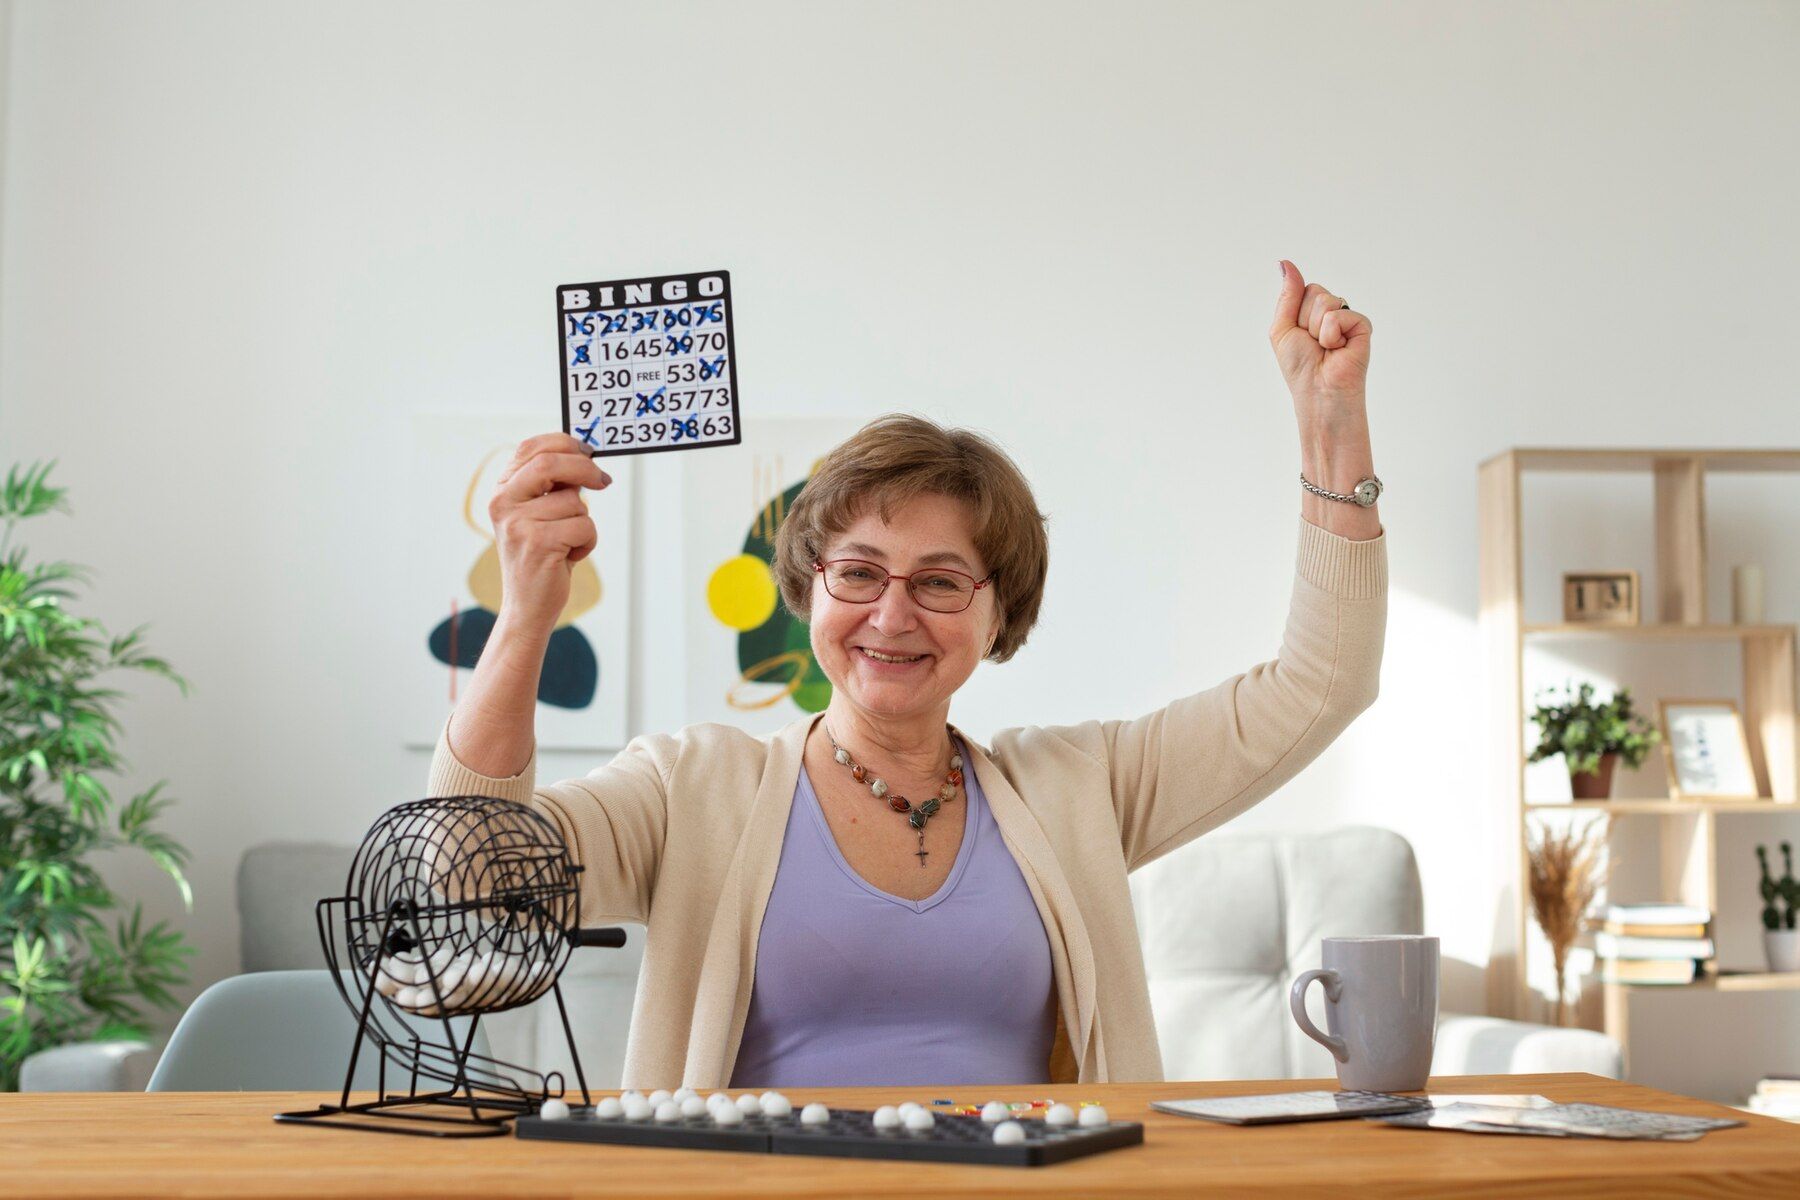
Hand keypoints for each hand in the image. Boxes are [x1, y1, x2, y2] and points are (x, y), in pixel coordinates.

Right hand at [488, 433, 612, 629]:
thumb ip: (552, 487)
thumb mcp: (539, 514)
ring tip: (568, 542)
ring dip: (584, 521)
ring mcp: (518, 523)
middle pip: (550, 463)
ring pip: (575, 502)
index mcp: (502, 491)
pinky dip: (587, 542)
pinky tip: (569, 556)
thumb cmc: (540, 556)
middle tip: (603, 481)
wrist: (527, 605)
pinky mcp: (537, 543)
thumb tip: (586, 457)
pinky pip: (584, 526)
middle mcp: (503, 503)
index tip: (588, 452)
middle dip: (585, 468)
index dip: (564, 443)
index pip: (530, 448)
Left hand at [1269, 260, 1372, 430]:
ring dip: (1316, 329)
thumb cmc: (1300, 367)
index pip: (1302, 289)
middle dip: (1305, 319)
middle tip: (1312, 344)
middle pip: (1314, 291)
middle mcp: (1332, 312)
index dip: (1295, 313)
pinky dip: (1331, 334)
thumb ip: (1287, 295)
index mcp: (1312, 312)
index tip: (1299, 336)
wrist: (1318, 391)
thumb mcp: (1282, 328)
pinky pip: (1339, 314)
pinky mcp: (1362, 326)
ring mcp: (1348, 318)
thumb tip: (1285, 263)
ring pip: (1325, 301)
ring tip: (1325, 348)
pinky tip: (1338, 349)